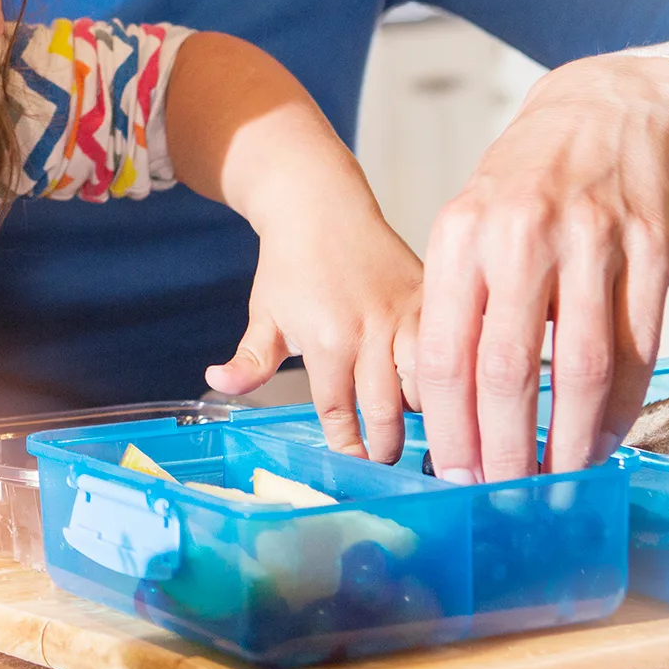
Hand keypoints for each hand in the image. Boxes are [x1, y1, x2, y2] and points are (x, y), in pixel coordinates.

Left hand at [206, 187, 423, 464]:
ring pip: (428, 387)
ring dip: (425, 415)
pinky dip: (449, 376)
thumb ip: (249, 361)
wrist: (320, 203)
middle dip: (387, 446)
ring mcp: (406, 315)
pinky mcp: (430, 299)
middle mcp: (372, 331)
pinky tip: (447, 395)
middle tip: (386, 461)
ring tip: (420, 433)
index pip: (340, 415)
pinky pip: (450, 350)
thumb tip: (217, 383)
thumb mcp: (265, 314)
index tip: (354, 465)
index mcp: (328, 341)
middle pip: (388, 413)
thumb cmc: (291, 263)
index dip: (348, 447)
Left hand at [417, 52, 668, 482]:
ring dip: (570, 437)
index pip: (447, 351)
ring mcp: (593, 241)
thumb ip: (459, 298)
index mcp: (462, 234)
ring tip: (559, 476)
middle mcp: (523, 236)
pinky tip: (605, 434)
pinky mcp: (652, 249)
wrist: (605, 105)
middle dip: (505, 446)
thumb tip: (448, 403)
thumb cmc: (526, 178)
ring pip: (582, 367)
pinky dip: (622, 403)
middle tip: (505, 491)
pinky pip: (639, 347)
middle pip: (508, 369)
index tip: (454, 470)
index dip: (449, 423)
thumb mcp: (469, 219)